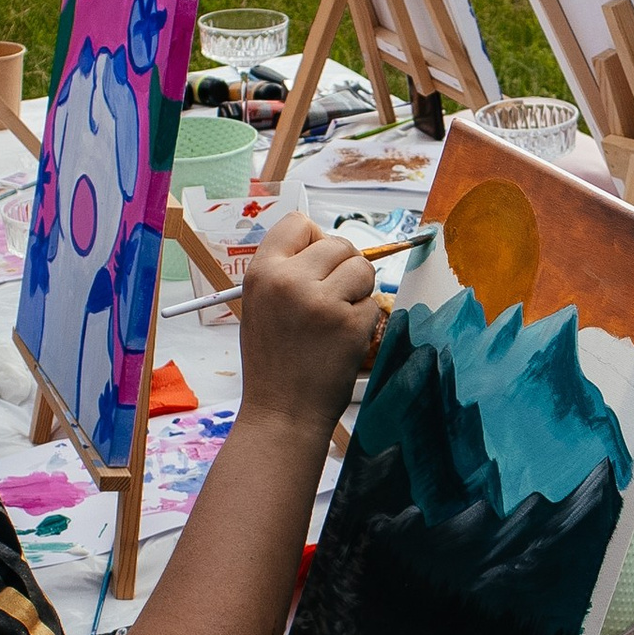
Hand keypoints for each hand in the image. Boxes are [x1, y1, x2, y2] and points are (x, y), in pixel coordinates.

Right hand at [238, 213, 381, 437]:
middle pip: (338, 243)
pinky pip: (372, 303)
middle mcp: (289, 281)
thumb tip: (327, 246)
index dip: (314, 240)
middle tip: (333, 298)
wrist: (282, 413)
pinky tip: (342, 341)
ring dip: (359, 290)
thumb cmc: (274, 362)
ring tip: (337, 318)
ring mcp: (321, 301)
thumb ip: (287, 272)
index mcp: (261, 273)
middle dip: (344, 267)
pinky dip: (365, 320)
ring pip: (363, 268)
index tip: (317, 262)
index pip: (298, 222)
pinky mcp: (350, 324)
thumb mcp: (261, 306)